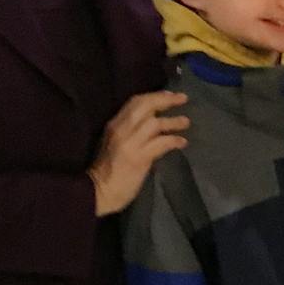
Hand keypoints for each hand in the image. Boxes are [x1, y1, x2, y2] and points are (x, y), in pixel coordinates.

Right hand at [89, 91, 188, 214]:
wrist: (97, 191)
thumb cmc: (107, 169)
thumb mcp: (115, 143)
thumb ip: (131, 133)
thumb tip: (155, 126)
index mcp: (114, 125)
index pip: (134, 102)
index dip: (154, 96)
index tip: (168, 93)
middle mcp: (121, 130)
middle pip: (145, 106)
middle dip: (165, 100)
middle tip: (183, 99)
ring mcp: (130, 143)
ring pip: (155, 123)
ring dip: (173, 121)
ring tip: (186, 122)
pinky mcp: (139, 158)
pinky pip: (161, 144)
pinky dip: (174, 141)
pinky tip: (182, 142)